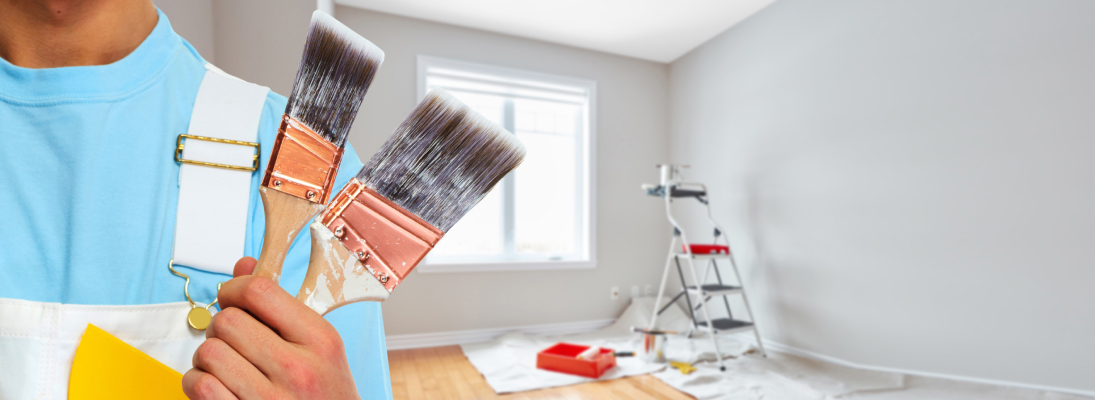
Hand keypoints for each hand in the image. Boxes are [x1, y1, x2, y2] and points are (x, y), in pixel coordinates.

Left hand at [182, 257, 359, 399]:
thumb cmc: (326, 396)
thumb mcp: (321, 349)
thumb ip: (282, 307)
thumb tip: (245, 266)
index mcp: (321, 340)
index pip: (261, 292)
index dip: (235, 288)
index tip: (232, 298)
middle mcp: (298, 369)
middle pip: (228, 320)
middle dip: (221, 326)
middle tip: (232, 339)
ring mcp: (271, 399)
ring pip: (208, 352)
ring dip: (208, 357)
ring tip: (225, 365)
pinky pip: (199, 386)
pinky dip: (197, 382)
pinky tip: (216, 385)